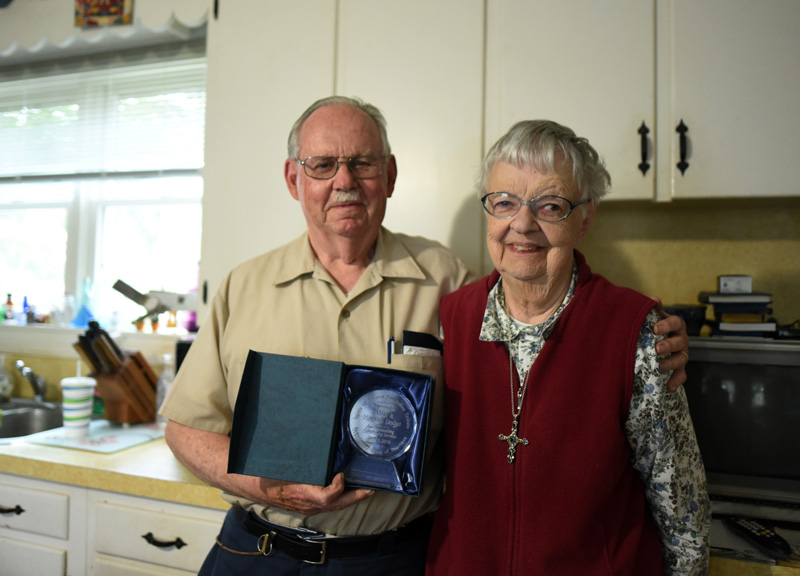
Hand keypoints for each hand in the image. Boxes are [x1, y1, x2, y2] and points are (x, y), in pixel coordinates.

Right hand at [259, 473, 374, 516]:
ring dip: (350, 498)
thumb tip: (317, 446)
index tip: (342, 474)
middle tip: (372, 488)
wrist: (254, 486)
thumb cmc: (267, 474)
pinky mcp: (307, 506)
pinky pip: (327, 504)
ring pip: (334, 506)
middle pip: (337, 504)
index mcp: (301, 494)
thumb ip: (300, 462)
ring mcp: (308, 507)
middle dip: (356, 497)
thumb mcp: (283, 465)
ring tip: (365, 488)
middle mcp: (307, 504)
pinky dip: (340, 497)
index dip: (337, 488)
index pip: (326, 497)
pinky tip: (347, 489)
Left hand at [651, 297, 689, 391]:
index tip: (655, 329)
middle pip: (680, 342)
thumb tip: (653, 299)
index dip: (667, 325)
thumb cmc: (652, 327)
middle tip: (657, 349)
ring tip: (658, 366)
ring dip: (670, 363)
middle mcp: (681, 339)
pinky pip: (681, 375)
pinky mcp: (679, 368)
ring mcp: (681, 354)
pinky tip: (669, 386)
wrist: (653, 341)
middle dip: (669, 345)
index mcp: (675, 326)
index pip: (676, 322)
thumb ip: (652, 310)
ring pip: (681, 359)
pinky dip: (677, 381)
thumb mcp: (652, 317)